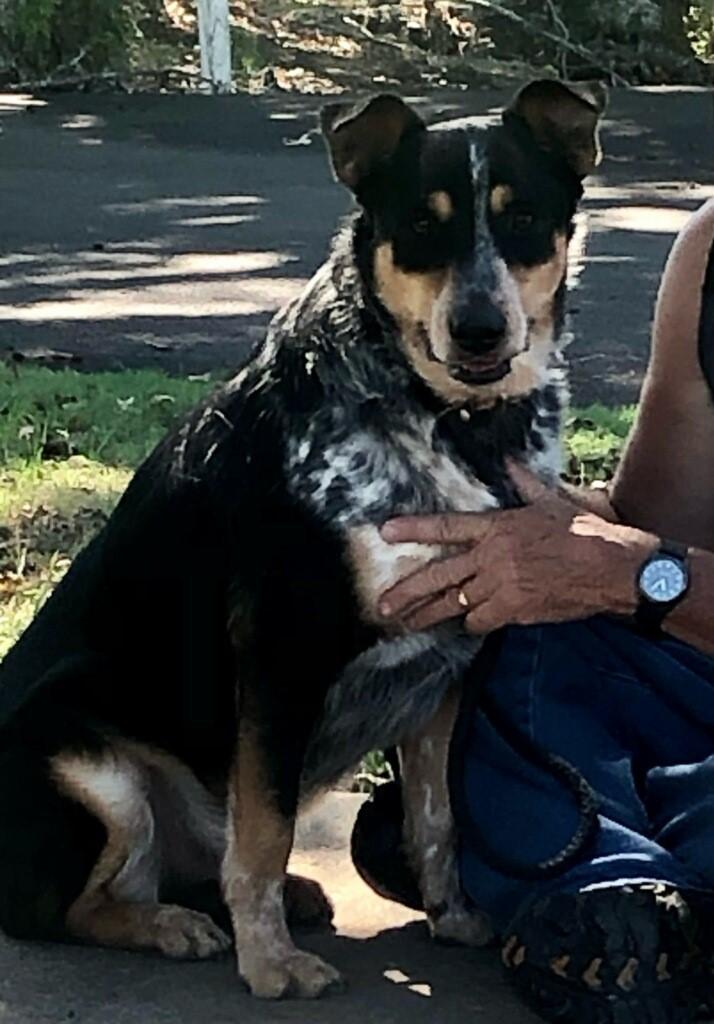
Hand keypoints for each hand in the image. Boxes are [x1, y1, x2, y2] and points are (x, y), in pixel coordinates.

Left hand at [379, 462, 655, 633]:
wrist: (612, 567)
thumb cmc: (584, 532)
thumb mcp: (552, 502)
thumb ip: (525, 484)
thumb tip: (512, 463)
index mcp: (497, 527)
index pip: (446, 527)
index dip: (414, 529)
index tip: (386, 532)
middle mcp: (492, 557)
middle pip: (439, 576)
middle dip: (407, 593)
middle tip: (383, 607)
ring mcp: (501, 586)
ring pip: (456, 604)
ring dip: (432, 615)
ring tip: (408, 624)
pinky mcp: (514, 610)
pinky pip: (480, 620)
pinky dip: (473, 622)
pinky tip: (467, 624)